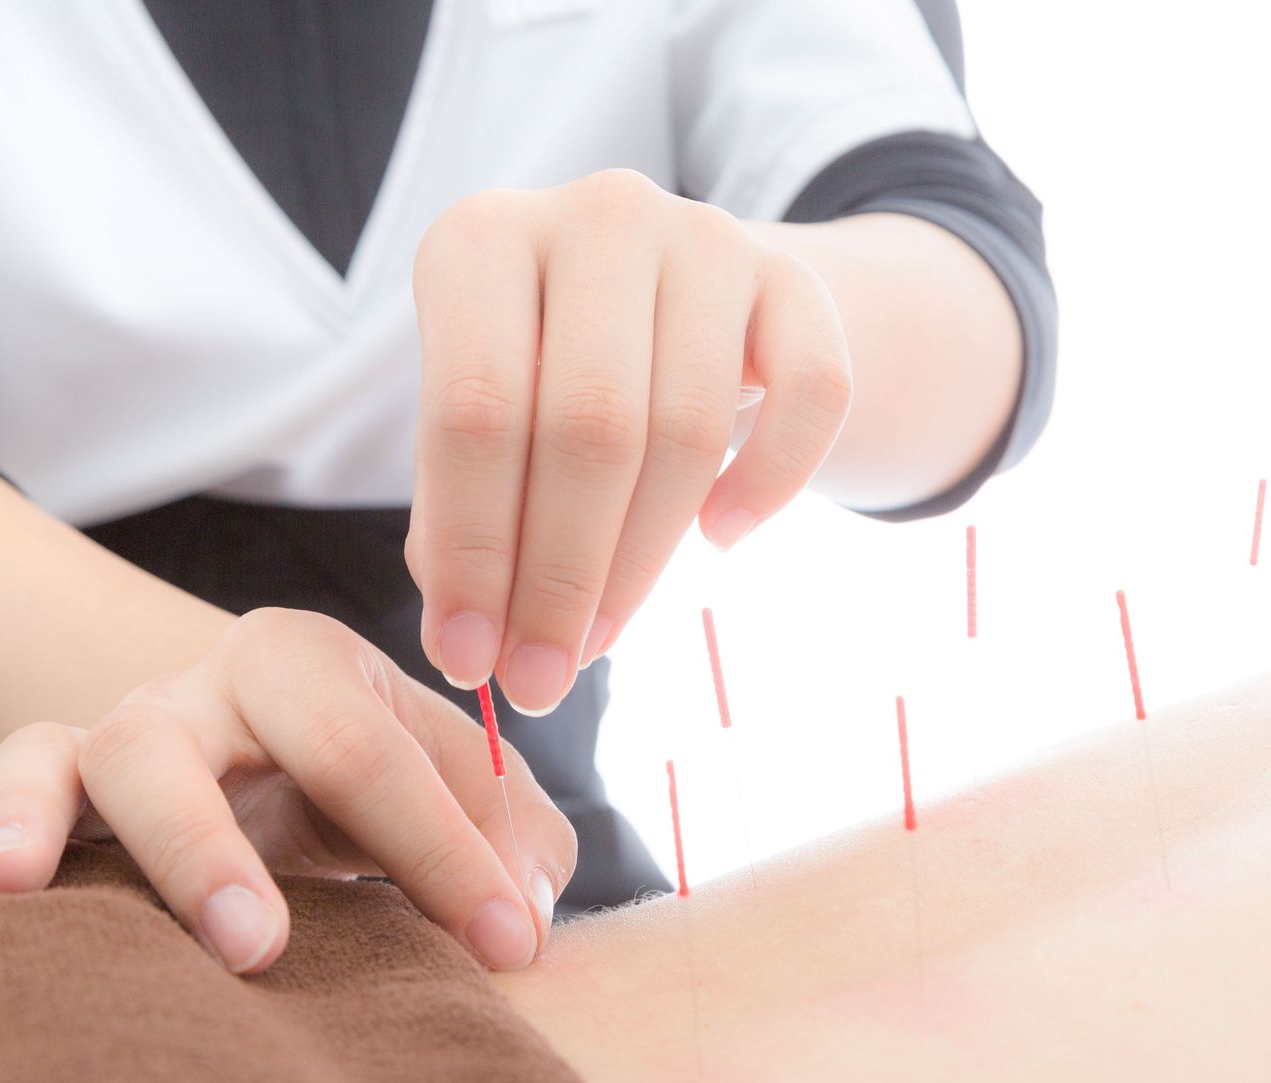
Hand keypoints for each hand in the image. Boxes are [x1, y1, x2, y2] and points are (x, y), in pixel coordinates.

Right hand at [0, 609, 576, 973]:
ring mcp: (122, 731)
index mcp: (315, 664)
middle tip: (255, 949)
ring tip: (14, 892)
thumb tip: (530, 908)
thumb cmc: (392, 782)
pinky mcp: (59, 785)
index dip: (448, 857)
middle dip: (207, 846)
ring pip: (63, 754)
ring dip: (34, 820)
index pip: (374, 755)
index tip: (510, 949)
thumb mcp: (474, 791)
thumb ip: (522, 837)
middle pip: (178, 740)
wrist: (299, 751)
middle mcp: (205, 686)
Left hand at [407, 168, 854, 711]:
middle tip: (543, 680)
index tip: (471, 660)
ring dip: (644, 561)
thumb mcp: (483, 416)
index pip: (472, 409)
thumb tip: (472, 643)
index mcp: (482, 238)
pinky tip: (721, 538)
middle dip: (560, 577)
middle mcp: (596, 214)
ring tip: (604, 635)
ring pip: (689, 428)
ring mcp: (706, 236)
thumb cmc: (549, 372)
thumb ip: (459, 514)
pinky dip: (768, 485)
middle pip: (586, 427)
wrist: (680, 290)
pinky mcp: (796, 277)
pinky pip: (811, 397)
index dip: (473, 550)